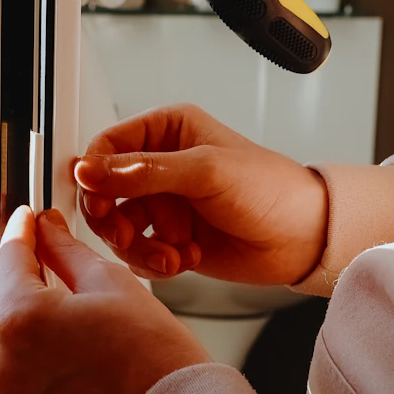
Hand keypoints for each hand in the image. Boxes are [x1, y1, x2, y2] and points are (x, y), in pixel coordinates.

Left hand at [0, 206, 209, 393]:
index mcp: (22, 319)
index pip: (7, 256)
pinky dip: (0, 351)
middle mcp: (0, 361)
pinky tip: (36, 341)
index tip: (29, 222)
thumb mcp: (111, 284)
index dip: (21, 230)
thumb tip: (47, 229)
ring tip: (25, 302)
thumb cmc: (153, 358)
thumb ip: (66, 250)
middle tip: (19, 260)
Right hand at [76, 104, 327, 284]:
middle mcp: (160, 166)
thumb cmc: (270, 190)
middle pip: (104, 193)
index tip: (99, 201)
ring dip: (139, 248)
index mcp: (167, 131)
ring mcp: (163, 204)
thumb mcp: (204, 171)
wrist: (303, 238)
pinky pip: (137, 254)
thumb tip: (90, 169)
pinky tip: (184, 258)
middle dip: (114, 220)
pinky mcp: (169, 238)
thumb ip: (143, 171)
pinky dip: (155, 262)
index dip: (95, 176)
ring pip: (118, 228)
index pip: (106, 147)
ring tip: (169, 254)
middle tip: (127, 235)